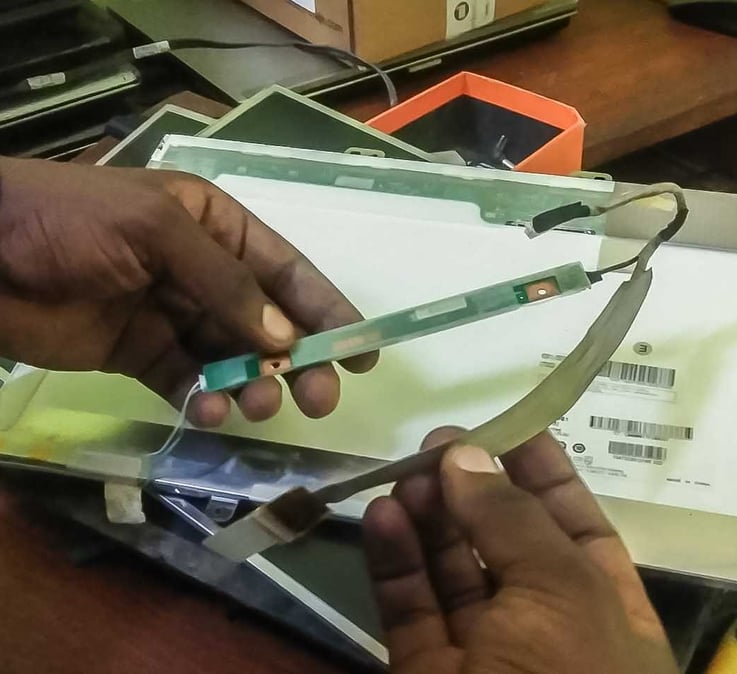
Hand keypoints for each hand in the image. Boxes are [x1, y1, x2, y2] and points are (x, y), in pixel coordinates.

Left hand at [0, 157, 376, 425]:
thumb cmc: (70, 224)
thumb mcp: (156, 234)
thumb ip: (226, 287)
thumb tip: (284, 342)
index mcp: (216, 226)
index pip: (286, 272)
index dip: (329, 310)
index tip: (363, 353)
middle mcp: (203, 271)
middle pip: (268, 322)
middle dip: (298, 360)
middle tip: (320, 399)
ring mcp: (173, 316)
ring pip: (233, 359)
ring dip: (251, 385)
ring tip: (254, 406)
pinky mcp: (142, 355)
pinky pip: (189, 382)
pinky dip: (204, 400)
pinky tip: (205, 410)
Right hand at [363, 429, 677, 673]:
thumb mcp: (561, 592)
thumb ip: (511, 518)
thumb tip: (467, 454)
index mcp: (599, 604)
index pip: (572, 523)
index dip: (541, 472)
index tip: (507, 426)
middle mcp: (541, 623)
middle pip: (501, 539)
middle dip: (471, 488)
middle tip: (436, 443)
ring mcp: (481, 649)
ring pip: (449, 569)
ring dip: (426, 517)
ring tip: (402, 473)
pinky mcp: (425, 670)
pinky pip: (407, 607)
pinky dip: (392, 559)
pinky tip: (381, 515)